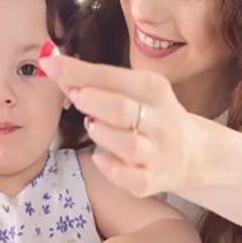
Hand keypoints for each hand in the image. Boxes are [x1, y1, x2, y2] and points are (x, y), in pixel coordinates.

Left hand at [38, 51, 202, 196]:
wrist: (192, 153)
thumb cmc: (151, 115)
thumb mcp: (134, 90)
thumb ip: (96, 80)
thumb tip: (53, 62)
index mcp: (154, 89)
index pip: (113, 76)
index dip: (78, 71)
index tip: (49, 63)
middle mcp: (159, 120)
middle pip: (122, 109)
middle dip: (92, 100)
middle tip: (74, 96)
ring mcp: (157, 153)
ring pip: (128, 144)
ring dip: (102, 134)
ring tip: (92, 125)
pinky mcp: (152, 180)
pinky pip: (130, 178)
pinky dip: (111, 169)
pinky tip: (100, 158)